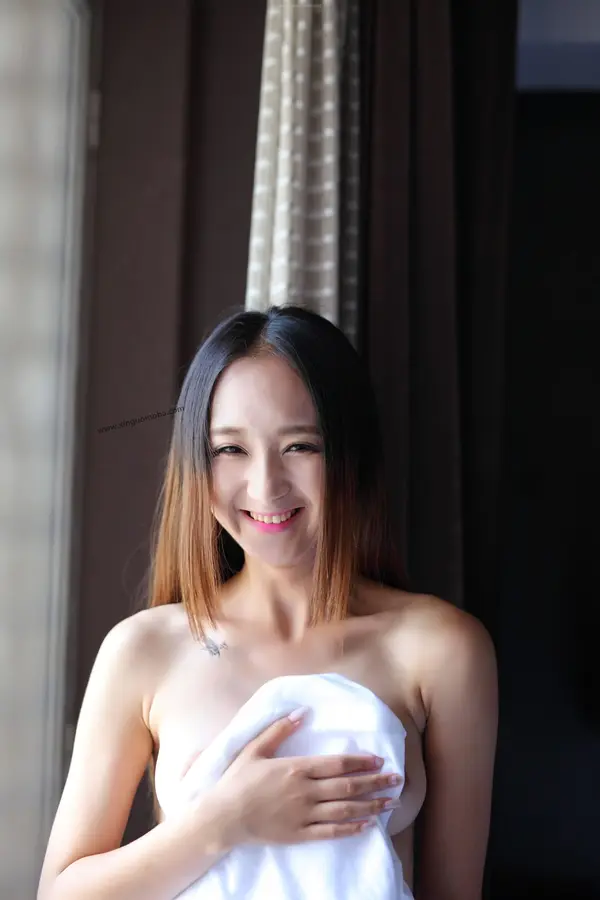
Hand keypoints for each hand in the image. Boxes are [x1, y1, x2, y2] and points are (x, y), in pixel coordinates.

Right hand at [209, 708, 399, 844]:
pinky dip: (351, 829)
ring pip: (345, 810)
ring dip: (370, 805)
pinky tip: (367, 825)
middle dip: (375, 782)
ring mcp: (304, 815)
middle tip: (396, 779)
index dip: (360, 762)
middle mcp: (305, 792)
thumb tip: (303, 712)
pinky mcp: (299, 835)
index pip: (337, 763)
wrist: (223, 817)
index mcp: (296, 769)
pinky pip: (331, 832)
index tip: (379, 760)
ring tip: (390, 802)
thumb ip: (280, 729)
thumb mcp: (255, 748)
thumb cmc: (238, 780)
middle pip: (347, 786)